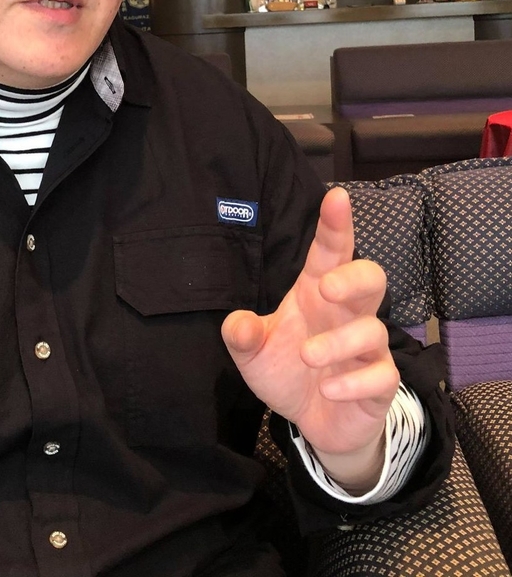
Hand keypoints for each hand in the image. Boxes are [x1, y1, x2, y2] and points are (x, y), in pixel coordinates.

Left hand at [221, 187, 398, 482]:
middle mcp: (345, 315)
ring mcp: (367, 349)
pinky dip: (354, 382)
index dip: (334, 225)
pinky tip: (329, 389)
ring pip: (372, 330)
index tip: (335, 196)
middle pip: (370, 278)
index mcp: (315, 294)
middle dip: (354, 277)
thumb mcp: (253, 353)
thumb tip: (236, 323)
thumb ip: (242, 335)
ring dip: (338, 343)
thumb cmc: (287, 370)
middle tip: (327, 287)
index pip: (330, 253)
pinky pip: (381, 376)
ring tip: (307, 356)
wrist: (313, 422)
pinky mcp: (379, 384)